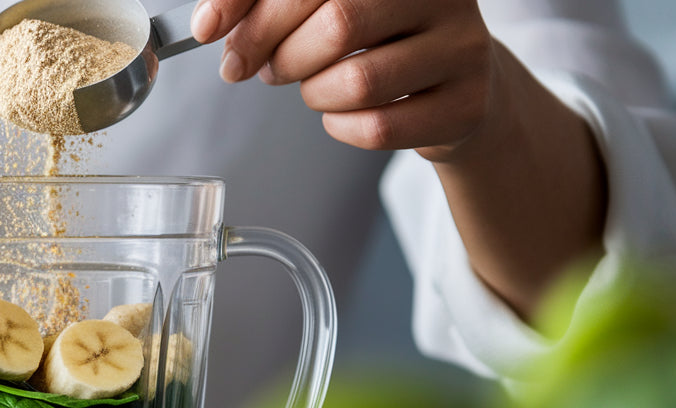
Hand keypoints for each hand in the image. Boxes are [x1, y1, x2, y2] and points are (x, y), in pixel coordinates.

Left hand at [192, 0, 607, 316]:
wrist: (459, 88)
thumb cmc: (381, 41)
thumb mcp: (329, 7)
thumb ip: (270, 6)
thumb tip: (210, 22)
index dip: (251, 5)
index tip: (209, 31)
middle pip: (339, 22)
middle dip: (281, 53)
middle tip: (264, 70)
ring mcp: (463, 49)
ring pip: (358, 81)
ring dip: (313, 95)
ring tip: (314, 89)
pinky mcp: (466, 105)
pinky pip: (379, 128)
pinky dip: (341, 128)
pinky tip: (342, 115)